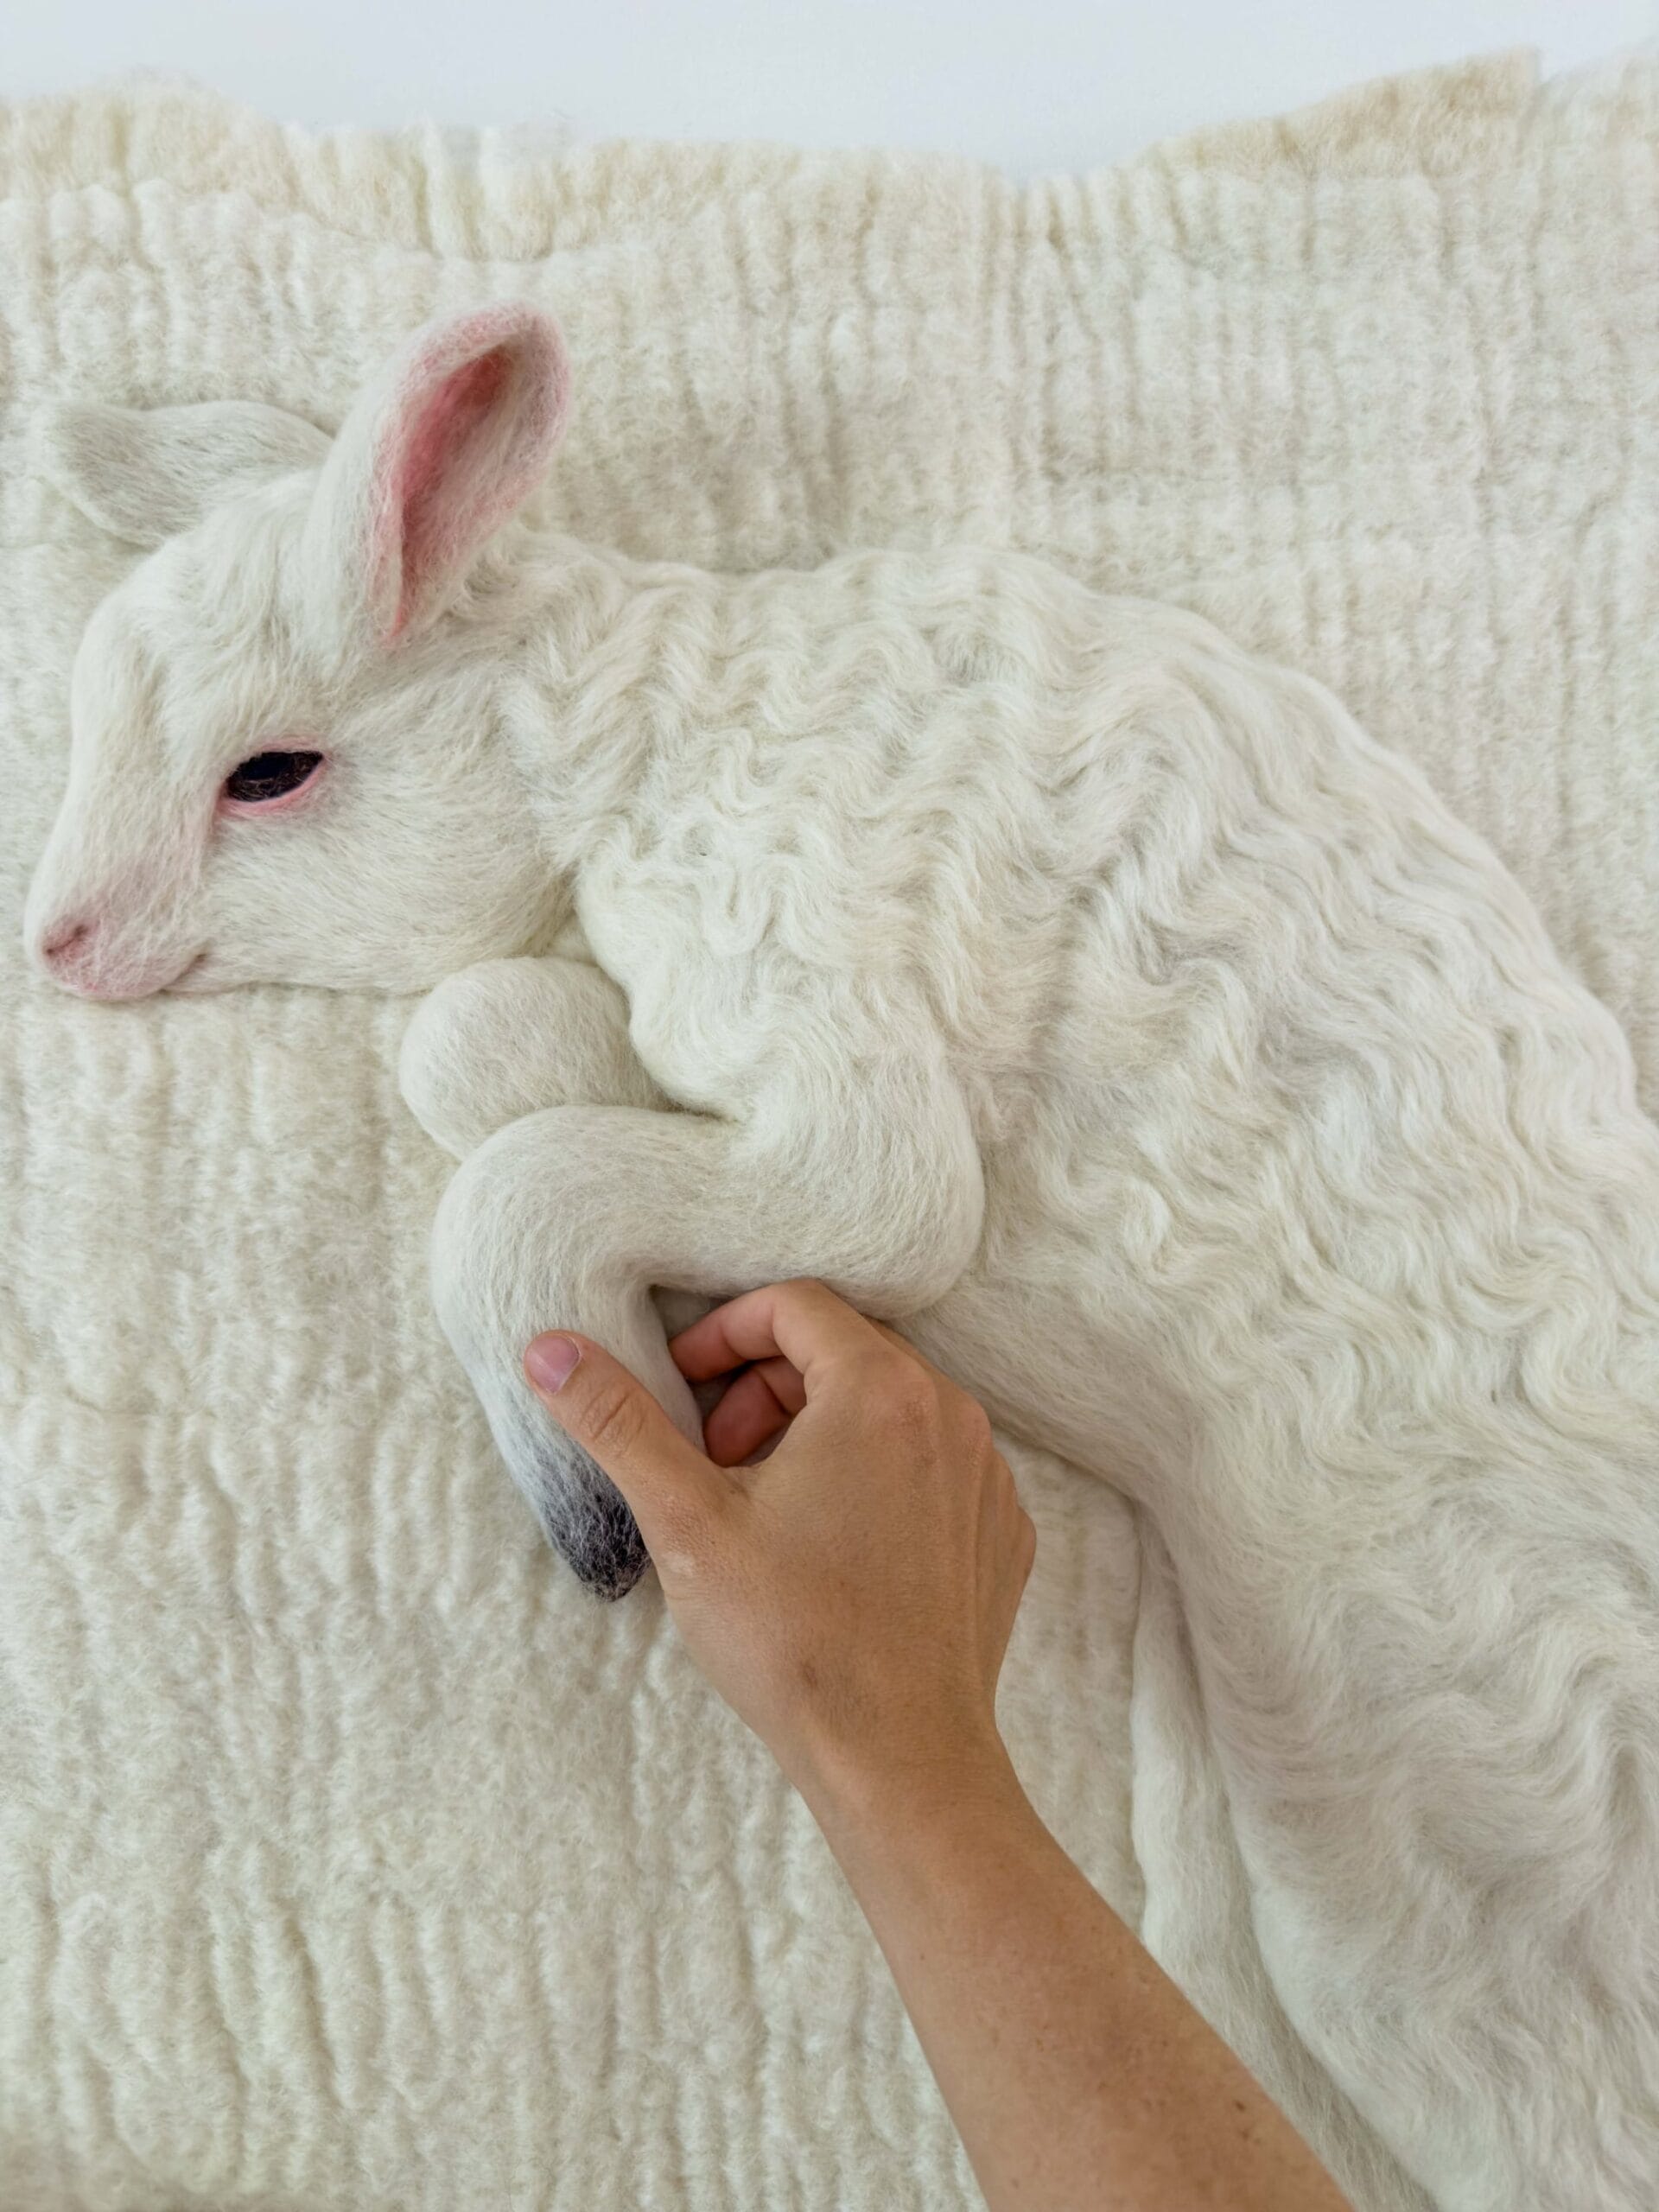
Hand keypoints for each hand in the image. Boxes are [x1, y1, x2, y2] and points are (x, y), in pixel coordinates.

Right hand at [523, 1277, 1034, 1816]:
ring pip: (891, 1409)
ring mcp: (988, 1476)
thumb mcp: (686, 1521)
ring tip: (762, 1507)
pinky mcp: (1004, 1532)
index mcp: (881, 1390)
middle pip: (844, 1352)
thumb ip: (618, 1422)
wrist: (901, 1761)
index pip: (796, 1304)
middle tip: (713, 1460)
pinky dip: (875, 1480)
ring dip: (817, 1432)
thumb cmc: (795, 1641)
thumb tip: (551, 1349)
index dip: (723, 1334)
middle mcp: (953, 1415)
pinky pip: (932, 1468)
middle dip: (764, 1388)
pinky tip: (829, 1549)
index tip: (682, 1389)